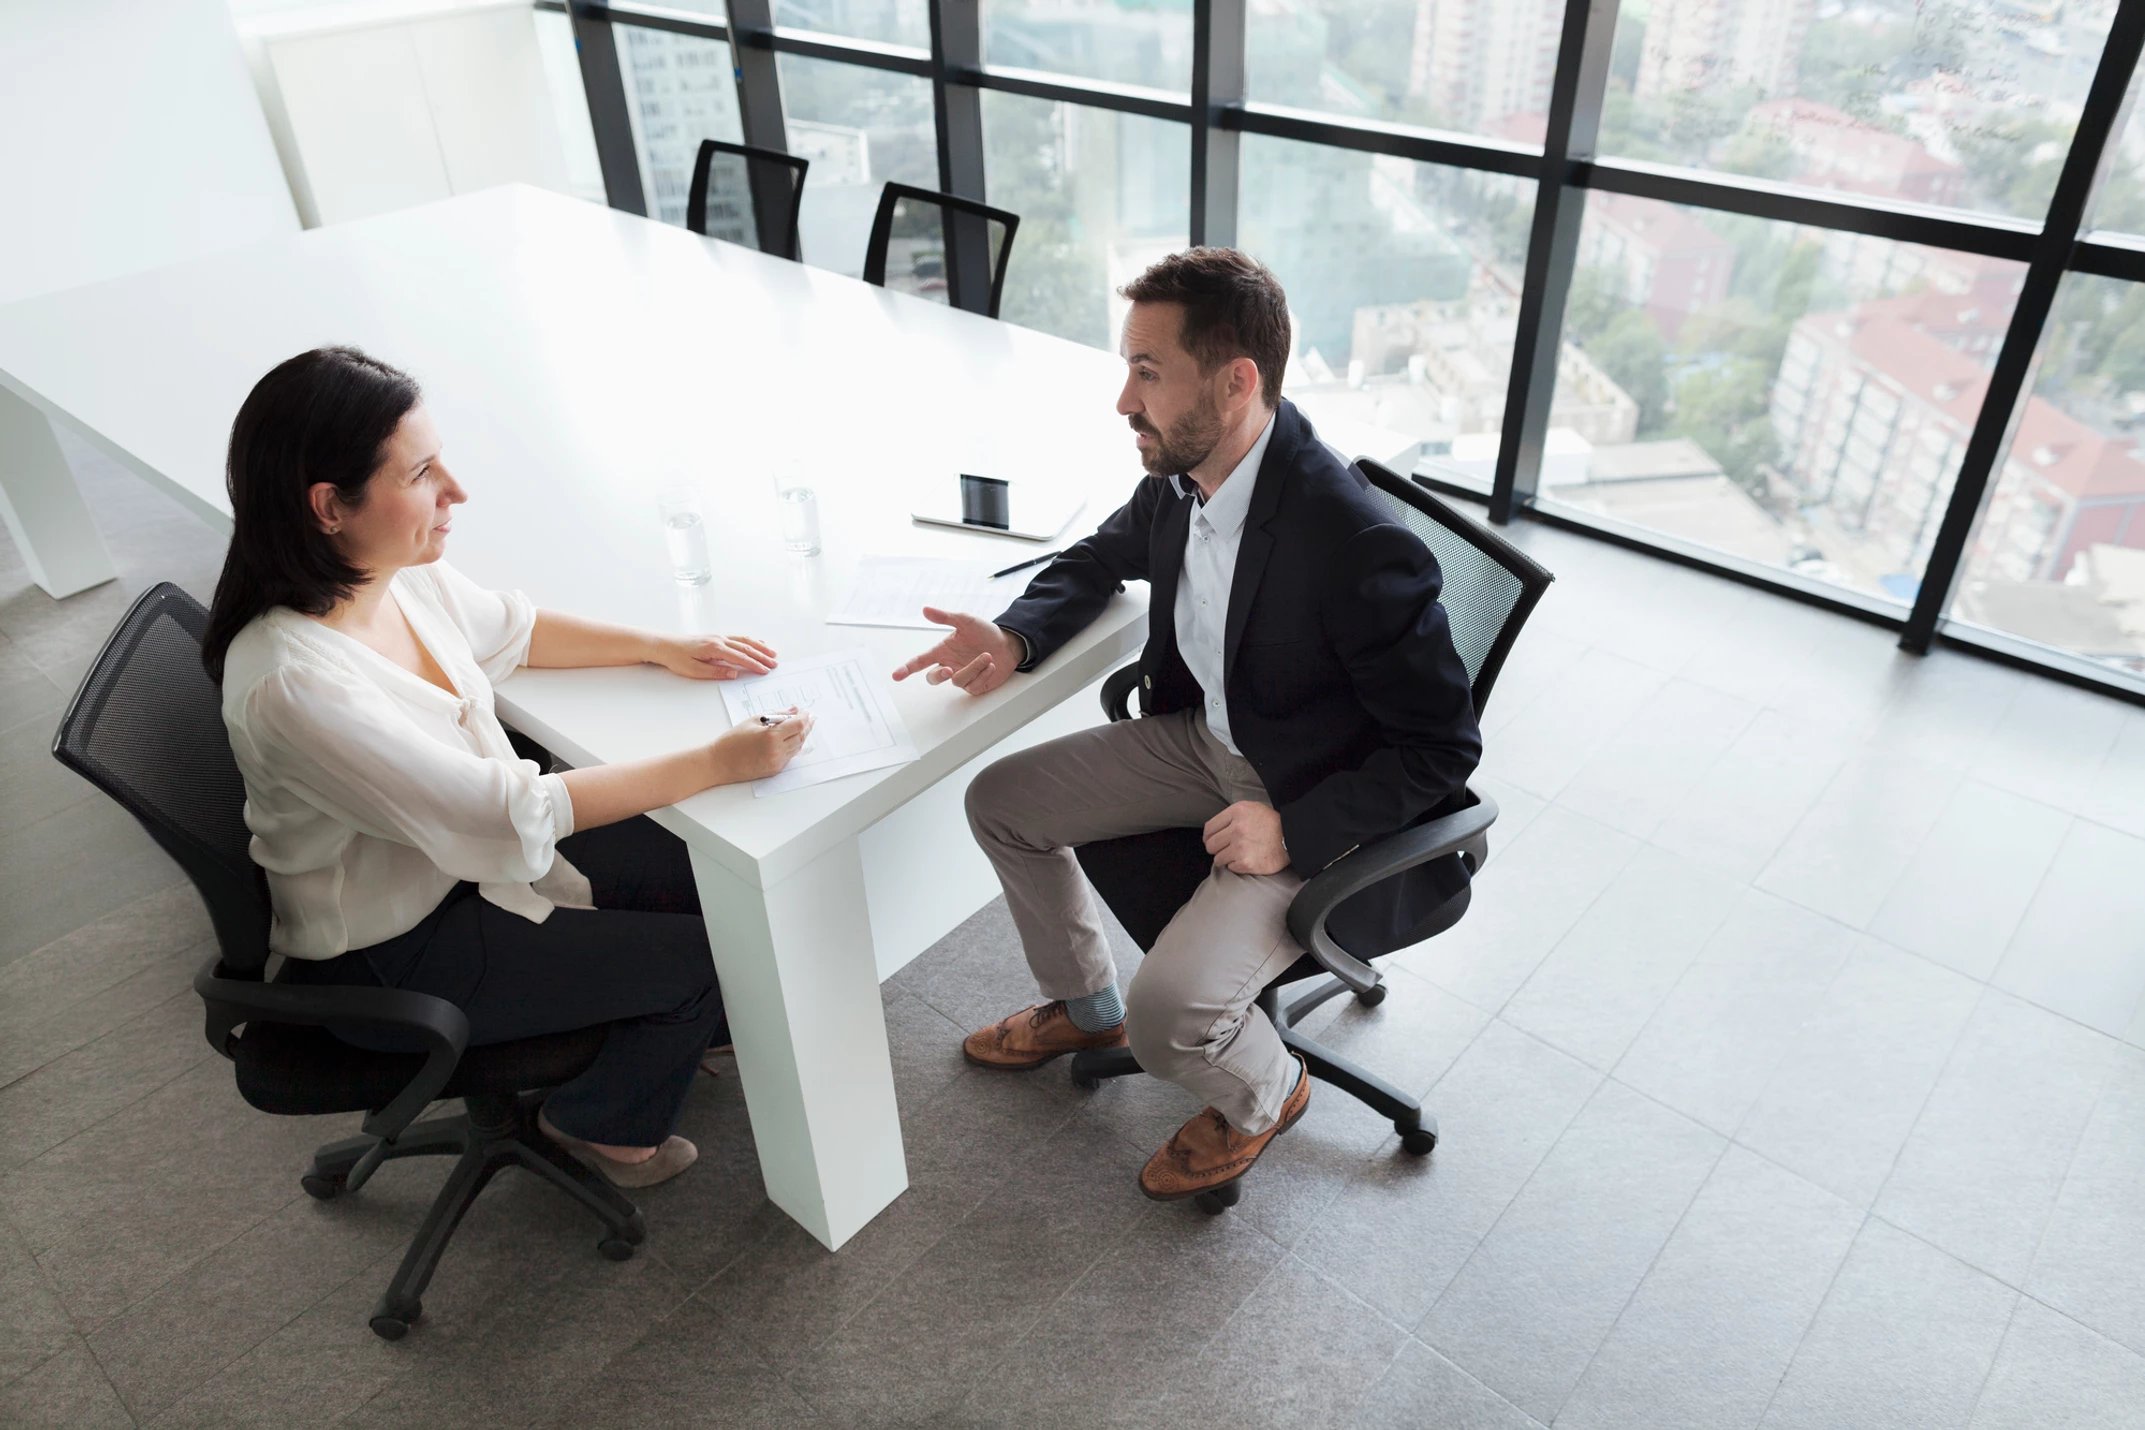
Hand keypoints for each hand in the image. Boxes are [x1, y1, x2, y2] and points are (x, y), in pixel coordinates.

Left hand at [654, 634, 777, 680]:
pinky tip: (757, 644)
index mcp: (714, 648)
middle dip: (761, 656)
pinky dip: (750, 641)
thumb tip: (734, 673)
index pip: (739, 657)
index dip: (754, 665)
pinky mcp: (716, 637)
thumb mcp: (694, 670)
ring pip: (744, 641)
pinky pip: (738, 638)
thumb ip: (715, 672)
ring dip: (759, 647)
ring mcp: (718, 637)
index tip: (765, 670)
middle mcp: (719, 640)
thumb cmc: (676, 659)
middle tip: (774, 664)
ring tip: (772, 653)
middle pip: (746, 648)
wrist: (664, 645)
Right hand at [711, 708, 811, 781]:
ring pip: (797, 747)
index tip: (805, 712)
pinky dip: (792, 746)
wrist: (719, 763)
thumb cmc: (732, 740)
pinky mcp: (774, 770)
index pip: (798, 725)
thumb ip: (776, 715)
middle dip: (806, 726)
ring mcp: (777, 762)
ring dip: (801, 736)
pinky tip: (790, 739)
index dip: (804, 717)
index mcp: (771, 736)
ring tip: (801, 727)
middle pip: (801, 736)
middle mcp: (777, 751)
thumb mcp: (753, 721)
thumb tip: (793, 710)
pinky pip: (789, 756)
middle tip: (809, 718)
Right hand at [890, 607, 1019, 696]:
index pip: (920, 661)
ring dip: (973, 667)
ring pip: (957, 680)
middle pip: (933, 678)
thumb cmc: (984, 632)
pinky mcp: (975, 686)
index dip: (907, 668)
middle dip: (939, 675)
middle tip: (948, 670)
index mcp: (943, 651)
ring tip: (987, 656)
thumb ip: (945, 617)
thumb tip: (925, 609)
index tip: (896, 675)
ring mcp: (962, 677)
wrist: (1008, 643)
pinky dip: (983, 674)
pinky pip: (973, 685)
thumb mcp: (965, 620)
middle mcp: (949, 665)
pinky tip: (991, 665)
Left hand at [1203, 801, 1289, 876]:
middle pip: (1211, 845)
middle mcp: (1237, 829)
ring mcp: (1241, 847)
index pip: (1209, 828)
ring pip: (1218, 859)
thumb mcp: (1252, 808)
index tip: (1210, 841)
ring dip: (1225, 859)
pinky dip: (1236, 866)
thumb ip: (1232, 816)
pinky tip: (1246, 860)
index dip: (1208, 837)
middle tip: (1224, 849)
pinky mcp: (1246, 863)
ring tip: (1238, 855)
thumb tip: (1213, 830)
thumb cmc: (1272, 823)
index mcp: (1237, 812)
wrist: (1292, 838)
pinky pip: (1230, 868)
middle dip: (1216, 849)